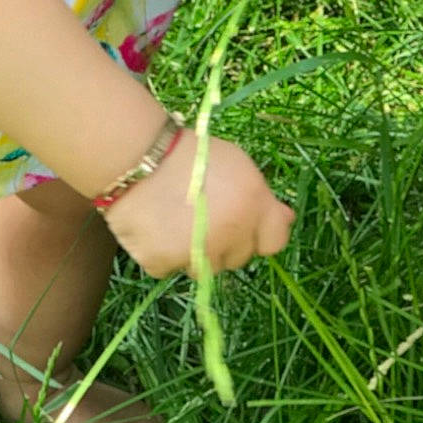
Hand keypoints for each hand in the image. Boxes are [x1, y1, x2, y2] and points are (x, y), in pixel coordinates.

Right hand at [104, 130, 294, 278]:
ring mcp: (197, 254)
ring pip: (205, 268)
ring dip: (196, 252)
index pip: (275, 241)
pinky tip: (154, 225)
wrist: (136, 156)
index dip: (259, 233)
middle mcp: (231, 235)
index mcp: (253, 206)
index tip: (245, 223)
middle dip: (226, 242)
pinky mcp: (164, 264)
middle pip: (238, 258)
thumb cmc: (190, 153)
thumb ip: (261, 198)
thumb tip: (286, 219)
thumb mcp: (237, 165)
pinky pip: (170, 267)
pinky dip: (163, 253)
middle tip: (201, 214)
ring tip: (174, 220)